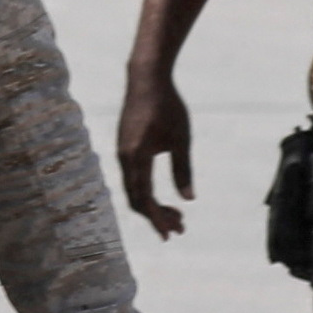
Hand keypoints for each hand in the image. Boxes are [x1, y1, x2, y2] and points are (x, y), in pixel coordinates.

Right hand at [113, 62, 194, 237]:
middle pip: (136, 199)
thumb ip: (183, 170)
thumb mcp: (181, 139)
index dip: (157, 218)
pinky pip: (132, 179)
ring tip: (177, 216)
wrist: (146, 78)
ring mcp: (122, 154)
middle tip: (180, 229)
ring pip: (134, 190)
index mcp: (136, 156)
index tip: (172, 234)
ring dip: (152, 206)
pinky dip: (146, 192)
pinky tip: (161, 197)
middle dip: (157, 217)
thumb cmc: (167, 106)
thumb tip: (189, 200)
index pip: (145, 197)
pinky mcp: (125, 149)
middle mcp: (124, 158)